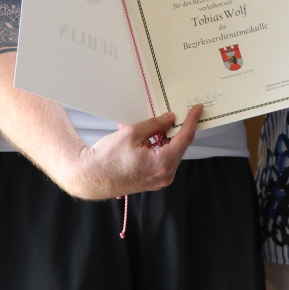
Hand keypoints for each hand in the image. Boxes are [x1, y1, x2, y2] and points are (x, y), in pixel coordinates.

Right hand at [64, 106, 203, 199]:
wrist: (91, 178)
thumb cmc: (107, 159)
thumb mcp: (132, 134)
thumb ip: (154, 125)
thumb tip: (169, 119)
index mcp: (163, 163)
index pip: (185, 138)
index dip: (192, 121)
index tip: (197, 109)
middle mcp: (165, 175)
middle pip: (179, 146)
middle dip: (175, 129)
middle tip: (173, 114)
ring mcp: (159, 180)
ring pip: (170, 152)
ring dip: (164, 138)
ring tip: (148, 128)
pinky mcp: (152, 180)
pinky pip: (162, 160)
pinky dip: (158, 147)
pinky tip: (145, 139)